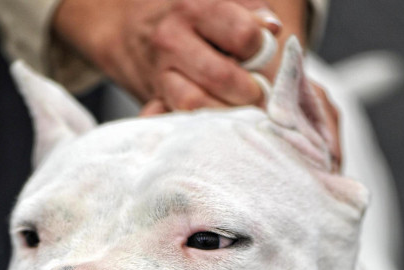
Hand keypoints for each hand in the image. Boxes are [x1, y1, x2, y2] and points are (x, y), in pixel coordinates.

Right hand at [52, 0, 282, 108]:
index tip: (261, 56)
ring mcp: (159, 73)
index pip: (243, 35)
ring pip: (195, 104)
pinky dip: (199, 124)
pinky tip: (212, 120)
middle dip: (248, 91)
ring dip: (224, 112)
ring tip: (237, 110)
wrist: (131, 30)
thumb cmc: (189, 15)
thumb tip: (272, 29)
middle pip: (221, 76)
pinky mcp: (153, 98)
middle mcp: (171, 39)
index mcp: (194, 6)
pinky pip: (176, 118)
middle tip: (258, 95)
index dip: (261, 50)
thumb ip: (250, 10)